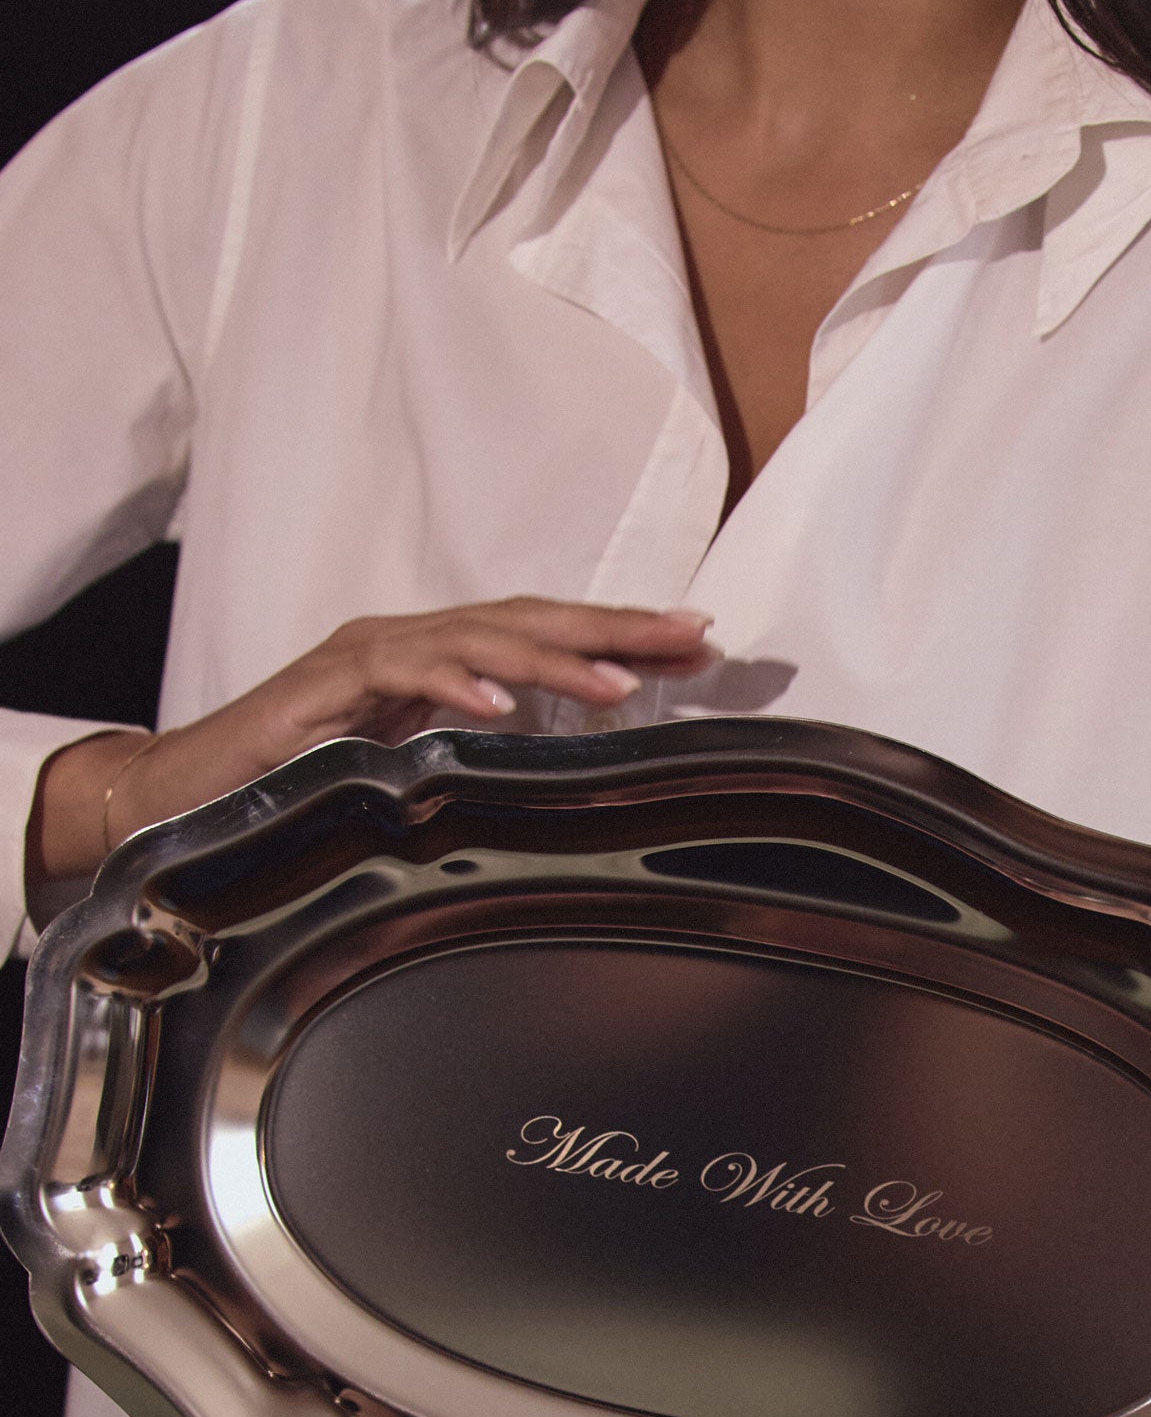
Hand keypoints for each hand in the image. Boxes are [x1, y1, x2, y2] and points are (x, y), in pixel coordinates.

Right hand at [29, 595, 716, 884]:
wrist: (186, 794)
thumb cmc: (297, 784)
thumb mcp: (410, 771)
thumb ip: (476, 758)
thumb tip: (559, 769)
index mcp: (438, 661)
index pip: (544, 635)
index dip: (621, 636)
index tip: (699, 643)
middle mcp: (410, 644)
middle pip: (529, 622)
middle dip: (616, 630)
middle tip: (692, 639)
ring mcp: (366, 657)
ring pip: (477, 640)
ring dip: (554, 661)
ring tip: (622, 686)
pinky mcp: (323, 687)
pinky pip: (398, 676)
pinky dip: (451, 684)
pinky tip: (499, 701)